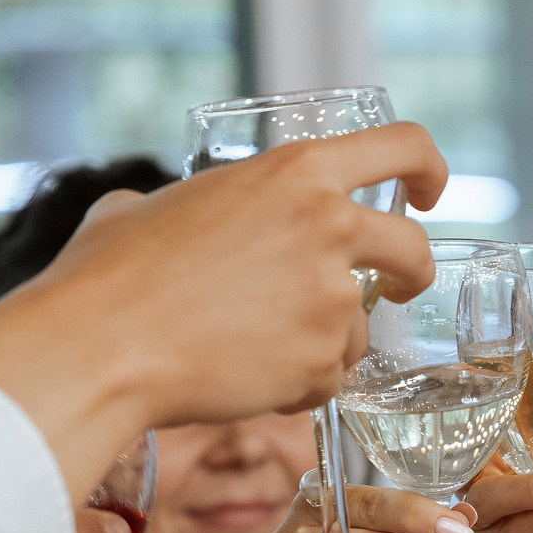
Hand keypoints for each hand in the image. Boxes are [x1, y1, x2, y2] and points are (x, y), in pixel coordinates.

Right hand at [0, 124, 450, 496]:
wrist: (102, 347)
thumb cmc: (109, 275)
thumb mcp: (148, 206)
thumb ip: (189, 206)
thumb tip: (159, 214)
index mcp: (297, 172)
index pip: (404, 145)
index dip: (429, 167)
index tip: (429, 191)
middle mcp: (330, 227)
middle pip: (413, 251)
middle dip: (413, 274)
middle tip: (396, 291)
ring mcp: (333, 300)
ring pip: (357, 331)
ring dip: (321, 345)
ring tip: (247, 348)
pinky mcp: (322, 364)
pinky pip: (325, 380)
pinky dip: (294, 387)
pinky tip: (241, 377)